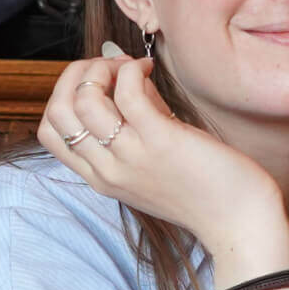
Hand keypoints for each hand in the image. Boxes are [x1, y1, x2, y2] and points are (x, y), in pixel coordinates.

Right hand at [38, 52, 281, 253]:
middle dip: (76, 75)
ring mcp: (130, 156)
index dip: (66, 95)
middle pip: (57, 111)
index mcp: (101, 178)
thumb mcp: (151, 166)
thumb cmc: (203, 190)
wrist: (238, 222)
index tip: (97, 84)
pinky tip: (150, 70)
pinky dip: (132, 69)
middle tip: (110, 68)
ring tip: (130, 67)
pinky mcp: (159, 141)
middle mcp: (107, 169)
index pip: (50, 132)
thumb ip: (134, 126)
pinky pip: (127, 91)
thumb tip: (126, 78)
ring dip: (102, 68)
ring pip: (84, 99)